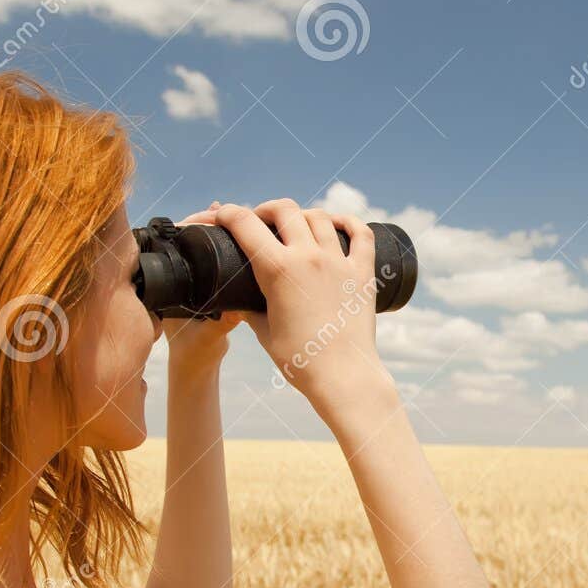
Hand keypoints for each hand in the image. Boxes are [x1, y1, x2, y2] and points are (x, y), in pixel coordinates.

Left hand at [160, 201, 247, 373]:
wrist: (198, 363)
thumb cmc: (195, 352)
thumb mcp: (210, 337)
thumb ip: (221, 325)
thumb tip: (237, 309)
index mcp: (170, 285)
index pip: (176, 244)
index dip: (191, 226)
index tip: (209, 217)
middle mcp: (178, 276)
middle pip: (190, 237)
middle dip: (208, 221)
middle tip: (224, 210)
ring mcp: (192, 276)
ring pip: (203, 243)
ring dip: (219, 228)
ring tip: (235, 213)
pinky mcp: (206, 280)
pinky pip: (215, 254)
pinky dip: (226, 240)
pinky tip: (241, 228)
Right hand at [206, 198, 393, 412]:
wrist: (343, 377)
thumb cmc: (300, 361)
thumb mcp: (264, 331)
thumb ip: (250, 307)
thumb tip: (242, 298)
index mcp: (278, 270)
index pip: (245, 224)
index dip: (228, 215)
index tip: (224, 218)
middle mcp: (309, 257)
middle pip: (284, 210)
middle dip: (266, 210)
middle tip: (261, 223)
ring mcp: (339, 262)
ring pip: (318, 217)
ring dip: (301, 216)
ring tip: (295, 227)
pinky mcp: (363, 272)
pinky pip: (360, 233)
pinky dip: (347, 222)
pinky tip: (336, 223)